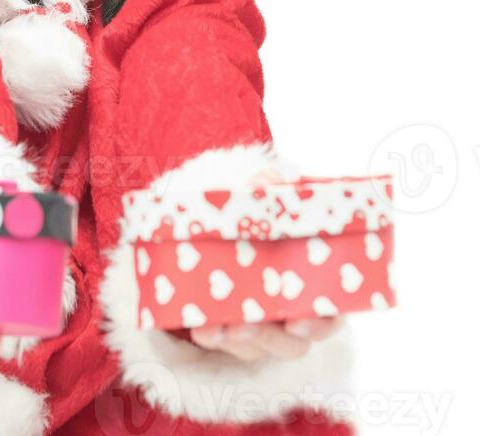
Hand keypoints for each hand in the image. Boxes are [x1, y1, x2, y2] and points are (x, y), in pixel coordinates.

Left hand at [190, 161, 343, 358]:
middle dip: (268, 337)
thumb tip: (263, 182)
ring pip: (258, 347)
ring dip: (234, 340)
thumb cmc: (271, 217)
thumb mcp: (274, 200)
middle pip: (291, 342)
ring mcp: (269, 327)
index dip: (319, 324)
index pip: (330, 316)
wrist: (242, 227)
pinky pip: (230, 342)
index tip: (296, 323)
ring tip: (211, 328)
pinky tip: (199, 326)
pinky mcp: (240, 329)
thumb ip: (272, 189)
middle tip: (245, 325)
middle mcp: (297, 314)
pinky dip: (214, 336)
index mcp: (318, 285)